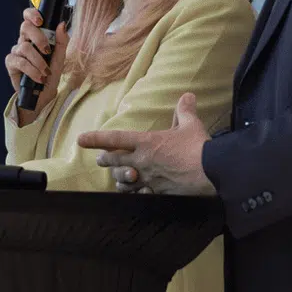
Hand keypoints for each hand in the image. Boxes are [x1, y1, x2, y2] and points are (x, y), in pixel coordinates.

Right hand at [4, 7, 68, 124]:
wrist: (43, 95)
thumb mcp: (60, 58)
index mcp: (35, 36)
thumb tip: (61, 24)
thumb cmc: (50, 74)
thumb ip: (62, 41)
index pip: (28, 17)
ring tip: (45, 72)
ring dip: (38, 61)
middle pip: (25, 27)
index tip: (41, 21)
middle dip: (38, 38)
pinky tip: (38, 78)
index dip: (32, 14)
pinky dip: (32, 70)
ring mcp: (16, 52)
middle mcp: (24, 41)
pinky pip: (20, 62)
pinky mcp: (11, 64)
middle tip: (47, 51)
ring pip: (24, 47)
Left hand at [77, 93, 216, 195]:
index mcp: (146, 142)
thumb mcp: (191, 125)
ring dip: (119, 179)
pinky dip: (138, 193)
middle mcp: (142, 161)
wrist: (211, 173)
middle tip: (101, 160)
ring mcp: (148, 179)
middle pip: (115, 162)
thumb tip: (188, 96)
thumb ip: (184, 111)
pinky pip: (141, 195)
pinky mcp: (157, 193)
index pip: (115, 139)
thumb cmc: (199, 147)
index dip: (95, 139)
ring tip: (119, 178)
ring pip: (124, 181)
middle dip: (106, 160)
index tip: (81, 140)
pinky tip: (138, 193)